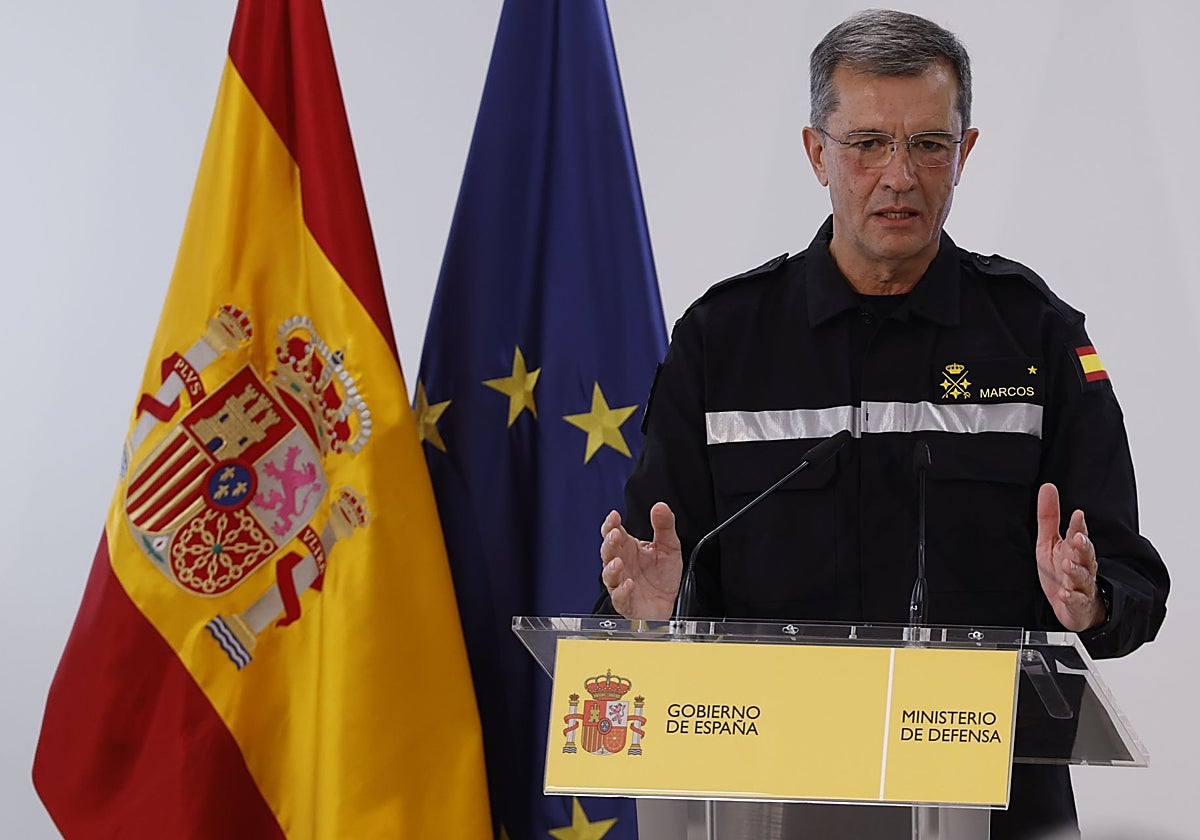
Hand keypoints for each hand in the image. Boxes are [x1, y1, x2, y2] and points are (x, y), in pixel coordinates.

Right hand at [599, 502, 682, 619]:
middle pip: (608, 551)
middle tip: (615, 534)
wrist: (670, 602)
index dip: (611, 524)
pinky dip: (622, 591)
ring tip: (618, 562)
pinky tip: (629, 584)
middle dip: (609, 543)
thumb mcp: (669, 546)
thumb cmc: (663, 575)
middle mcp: (621, 564)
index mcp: (628, 548)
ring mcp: (621, 583)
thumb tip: (660, 506)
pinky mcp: (625, 602)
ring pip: (609, 575)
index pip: (613, 532)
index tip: (614, 516)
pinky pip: (619, 597)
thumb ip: (664, 526)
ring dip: (611, 568)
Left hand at [1035, 483, 1105, 631]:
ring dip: (1075, 570)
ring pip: (1082, 576)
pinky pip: (1076, 600)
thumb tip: (1048, 487)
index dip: (1078, 526)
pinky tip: (1064, 594)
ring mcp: (1081, 585)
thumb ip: (1049, 517)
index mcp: (1074, 550)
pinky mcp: (1078, 604)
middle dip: (1083, 546)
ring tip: (1067, 564)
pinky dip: (1071, 597)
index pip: (1078, 535)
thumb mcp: (1050, 542)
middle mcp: (1081, 566)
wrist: (1074, 607)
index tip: (1077, 514)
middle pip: (1085, 554)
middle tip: (1078, 538)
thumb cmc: (1061, 572)